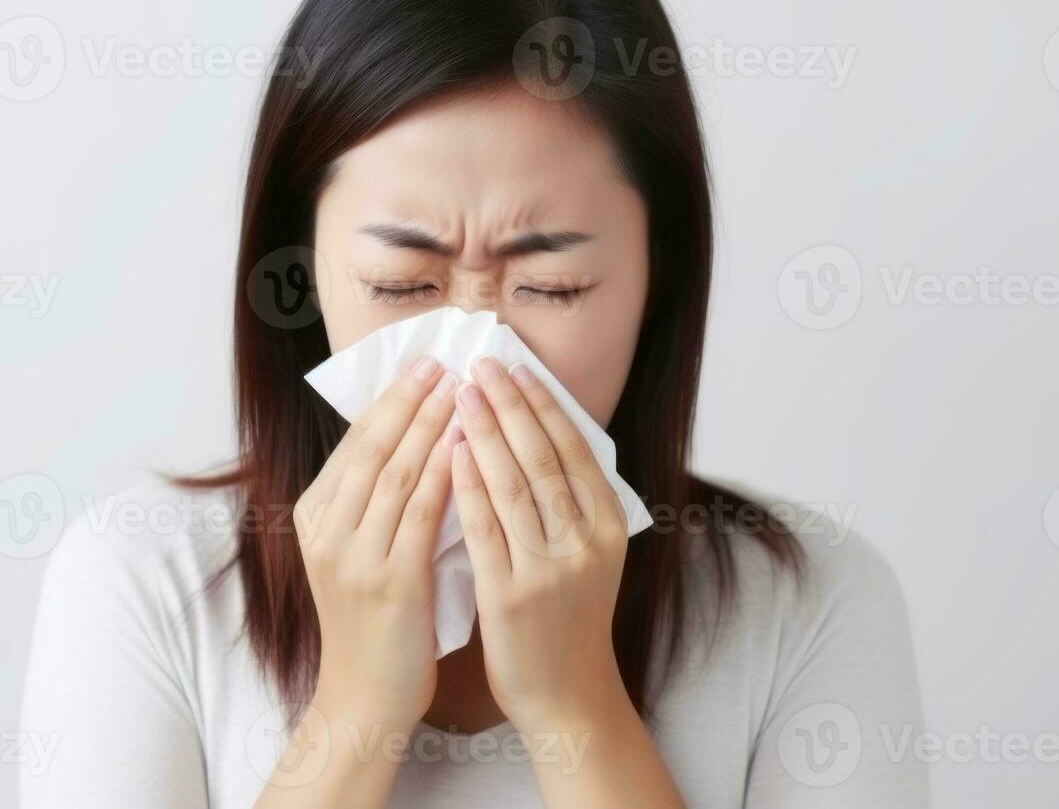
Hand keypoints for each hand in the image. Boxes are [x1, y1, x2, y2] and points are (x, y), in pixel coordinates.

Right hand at [292, 354, 461, 730]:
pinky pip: (420, 514)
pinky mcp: (388, 582)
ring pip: (396, 473)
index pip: (356, 442)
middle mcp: (327, 530)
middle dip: (411, 400)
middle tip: (444, 362)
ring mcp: (353, 556)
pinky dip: (444, 473)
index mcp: (316, 515)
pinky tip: (466, 445)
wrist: (366, 694)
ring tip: (461, 389)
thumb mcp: (359, 549)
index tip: (424, 364)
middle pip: (373, 448)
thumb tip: (414, 435)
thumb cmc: (376, 619)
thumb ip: (376, 499)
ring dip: (430, 426)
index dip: (391, 400)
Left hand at [450, 356, 630, 730]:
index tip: (516, 367)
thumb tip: (541, 431)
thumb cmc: (569, 617)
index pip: (573, 449)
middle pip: (543, 457)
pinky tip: (449, 452)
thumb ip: (573, 501)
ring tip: (461, 392)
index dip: (542, 404)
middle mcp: (586, 542)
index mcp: (609, 525)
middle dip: (509, 404)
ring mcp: (550, 569)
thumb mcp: (590, 554)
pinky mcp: (511, 595)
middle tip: (481, 364)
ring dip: (483, 432)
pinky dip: (467, 484)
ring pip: (513, 484)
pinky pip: (484, 527)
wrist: (566, 695)